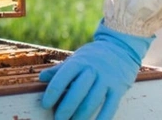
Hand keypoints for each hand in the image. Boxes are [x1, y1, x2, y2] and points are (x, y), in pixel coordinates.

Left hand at [39, 20, 153, 119]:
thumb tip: (41, 77)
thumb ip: (59, 69)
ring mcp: (107, 79)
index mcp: (79, 62)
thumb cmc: (92, 57)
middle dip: (66, 108)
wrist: (120, 47)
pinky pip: (110, 106)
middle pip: (77, 91)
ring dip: (81, 115)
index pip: (62, 77)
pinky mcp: (119, 88)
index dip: (52, 92)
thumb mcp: (76, 58)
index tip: (45, 105)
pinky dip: (102, 118)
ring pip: (92, 100)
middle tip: (57, 119)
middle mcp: (93, 70)